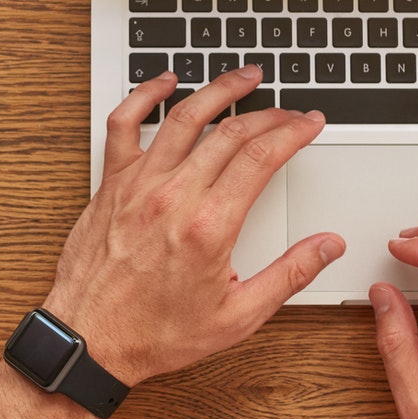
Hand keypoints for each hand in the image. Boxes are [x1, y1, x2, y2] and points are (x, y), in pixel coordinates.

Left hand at [44, 66, 344, 386]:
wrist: (90, 341)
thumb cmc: (155, 333)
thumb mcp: (237, 316)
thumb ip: (289, 275)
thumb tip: (328, 246)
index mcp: (209, 227)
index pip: (262, 157)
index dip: (293, 132)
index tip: (310, 123)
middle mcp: (173, 197)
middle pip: (231, 133)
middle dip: (269, 113)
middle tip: (289, 109)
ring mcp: (138, 185)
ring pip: (183, 117)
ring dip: (219, 90)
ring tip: (244, 77)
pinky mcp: (111, 185)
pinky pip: (124, 125)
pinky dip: (144, 95)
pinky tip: (165, 82)